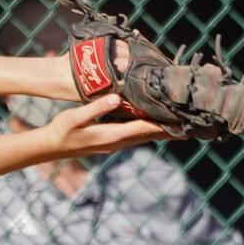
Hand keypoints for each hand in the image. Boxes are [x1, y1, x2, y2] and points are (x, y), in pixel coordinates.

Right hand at [43, 94, 173, 158]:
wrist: (51, 146)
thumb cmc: (62, 130)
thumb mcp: (76, 116)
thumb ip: (96, 106)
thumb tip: (116, 98)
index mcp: (111, 135)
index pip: (144, 128)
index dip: (164, 124)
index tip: (182, 120)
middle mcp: (117, 143)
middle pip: (150, 135)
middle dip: (170, 130)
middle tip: (191, 124)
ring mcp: (115, 144)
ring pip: (145, 137)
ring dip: (162, 132)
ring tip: (180, 125)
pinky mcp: (112, 142)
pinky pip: (136, 136)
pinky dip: (149, 131)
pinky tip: (156, 125)